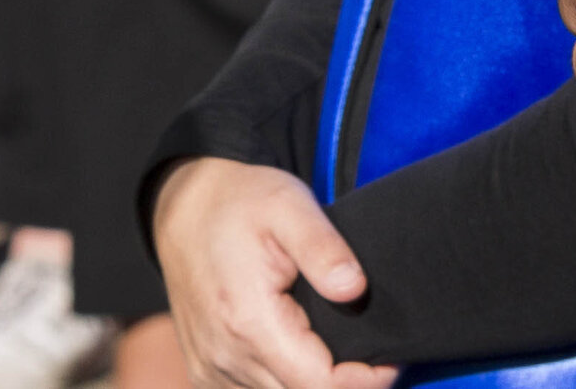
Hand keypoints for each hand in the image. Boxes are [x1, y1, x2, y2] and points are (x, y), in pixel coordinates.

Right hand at [149, 159, 397, 388]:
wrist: (184, 210)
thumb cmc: (241, 204)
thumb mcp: (289, 205)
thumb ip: (323, 248)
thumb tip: (355, 289)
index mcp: (248, 322)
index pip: (317, 383)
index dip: (362, 380)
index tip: (391, 360)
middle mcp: (225, 357)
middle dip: (343, 383)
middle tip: (374, 352)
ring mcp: (211, 369)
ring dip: (311, 381)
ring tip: (340, 348)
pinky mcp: (205, 371)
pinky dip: (283, 381)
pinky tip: (302, 351)